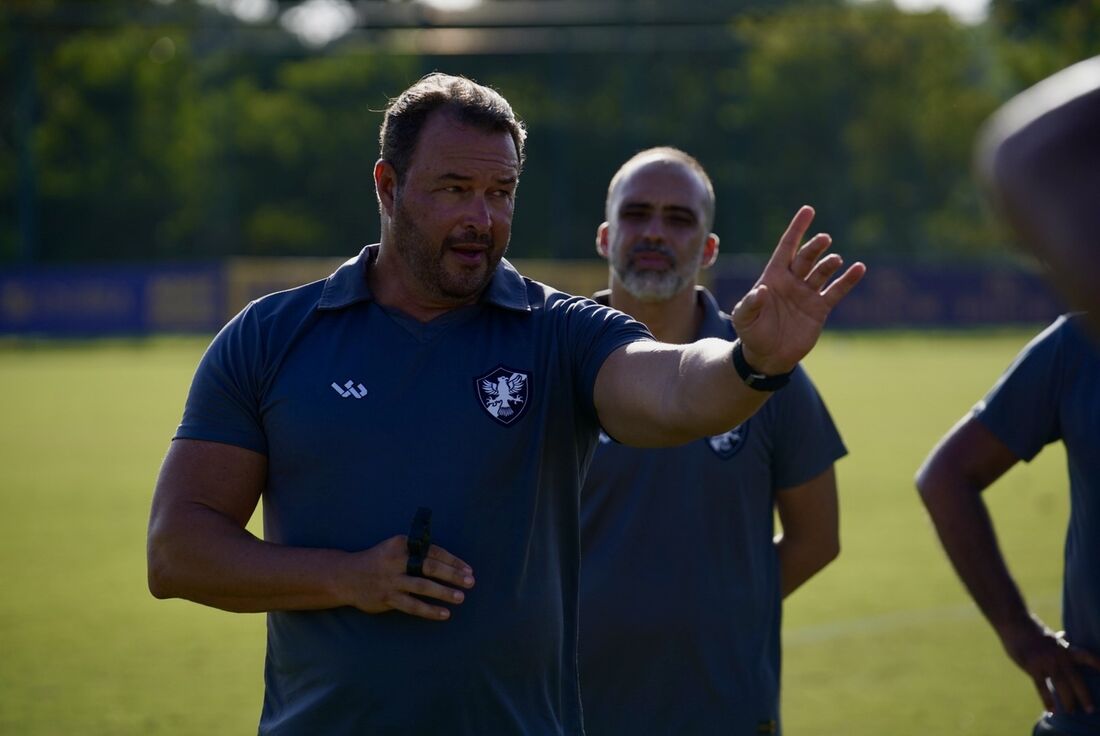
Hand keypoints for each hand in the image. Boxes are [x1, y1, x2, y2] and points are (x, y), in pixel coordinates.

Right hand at [339, 535, 475, 620]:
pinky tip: (444, 614)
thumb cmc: (379, 561)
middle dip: (452, 574)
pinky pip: (412, 605)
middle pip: (429, 566)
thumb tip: (448, 563)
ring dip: (444, 592)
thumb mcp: (395, 548)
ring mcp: (391, 580)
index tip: (468, 569)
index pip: (433, 550)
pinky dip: (430, 610)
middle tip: (470, 582)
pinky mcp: (387, 598)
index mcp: (401, 544)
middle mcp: (396, 560)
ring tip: (460, 598)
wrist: (346, 576)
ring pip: (423, 587)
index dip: (452, 560)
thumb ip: (416, 552)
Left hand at [732, 206, 864, 374]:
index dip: (796, 229)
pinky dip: (848, 280)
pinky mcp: (820, 308)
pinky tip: (859, 268)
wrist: (767, 356)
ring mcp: (807, 293)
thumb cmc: (751, 333)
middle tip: (824, 239)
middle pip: (806, 257)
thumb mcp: (744, 319)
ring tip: (835, 260)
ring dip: (829, 264)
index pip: (787, 247)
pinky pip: (836, 291)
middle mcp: (792, 281)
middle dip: (814, 247)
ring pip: (822, 272)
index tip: (808, 210)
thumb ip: (750, 304)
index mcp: (773, 277)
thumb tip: (762, 291)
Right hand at [999, 615, 1099, 713]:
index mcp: (1064, 647)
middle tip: (1091, 709)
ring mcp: (1045, 660)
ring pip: (1061, 684)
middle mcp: (1058, 655)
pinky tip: (1051, 710)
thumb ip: (1057, 640)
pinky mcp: (1032, 665)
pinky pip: (1041, 686)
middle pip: (1075, 678)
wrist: (1014, 621)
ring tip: (1071, 712)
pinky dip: (1047, 700)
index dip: (1097, 665)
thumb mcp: (1048, 634)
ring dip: (1067, 700)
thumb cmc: (1029, 628)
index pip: (1086, 657)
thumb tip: (1065, 636)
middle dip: (1084, 695)